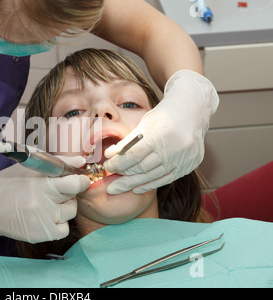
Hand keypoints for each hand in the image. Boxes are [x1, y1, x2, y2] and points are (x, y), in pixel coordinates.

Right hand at [0, 156, 89, 244]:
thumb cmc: (7, 185)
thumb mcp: (29, 169)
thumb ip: (58, 163)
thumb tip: (81, 160)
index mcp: (41, 186)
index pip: (75, 184)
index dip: (79, 181)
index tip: (76, 179)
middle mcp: (44, 206)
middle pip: (73, 198)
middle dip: (68, 192)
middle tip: (53, 190)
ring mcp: (43, 222)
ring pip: (70, 213)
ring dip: (64, 207)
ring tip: (47, 203)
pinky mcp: (41, 235)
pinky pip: (64, 229)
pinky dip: (59, 223)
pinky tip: (47, 216)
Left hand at [103, 70, 218, 193]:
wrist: (193, 111)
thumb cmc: (165, 115)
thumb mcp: (144, 123)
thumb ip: (127, 142)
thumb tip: (110, 155)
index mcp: (160, 134)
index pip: (134, 154)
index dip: (118, 163)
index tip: (107, 166)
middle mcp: (173, 149)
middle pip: (142, 168)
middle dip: (123, 176)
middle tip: (109, 183)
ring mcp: (183, 159)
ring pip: (153, 177)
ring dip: (133, 184)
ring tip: (118, 188)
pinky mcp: (189, 166)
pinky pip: (166, 179)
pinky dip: (149, 184)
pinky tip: (136, 188)